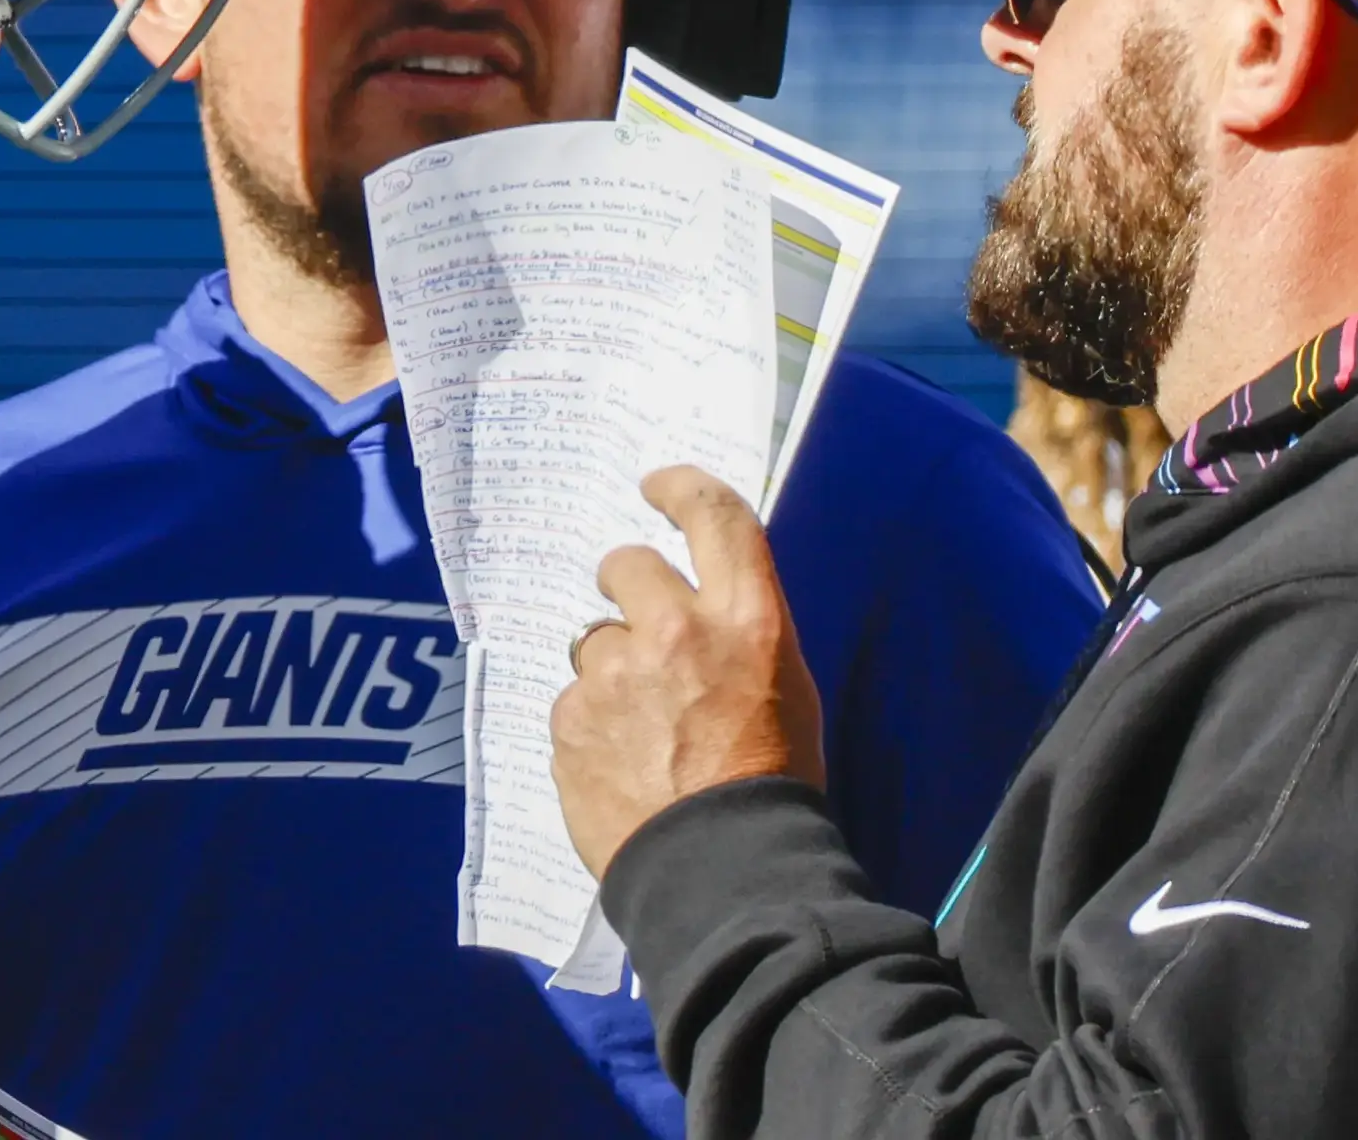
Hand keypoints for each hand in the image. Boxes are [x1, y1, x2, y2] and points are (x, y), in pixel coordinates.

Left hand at [548, 465, 824, 879]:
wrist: (726, 871)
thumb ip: (740, 633)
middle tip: (644, 632)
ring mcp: (615, 674)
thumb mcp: (787, 688)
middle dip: (630, 589)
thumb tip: (700, 609)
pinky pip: (572, 701)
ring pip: (594, 642)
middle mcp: (676, 630)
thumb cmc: (773, 783)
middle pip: (628, 566)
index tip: (656, 485)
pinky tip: (621, 765)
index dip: (681, 488)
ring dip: (611, 670)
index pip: (715, 517)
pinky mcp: (571, 718)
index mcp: (746, 619)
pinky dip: (590, 724)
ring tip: (641, 731)